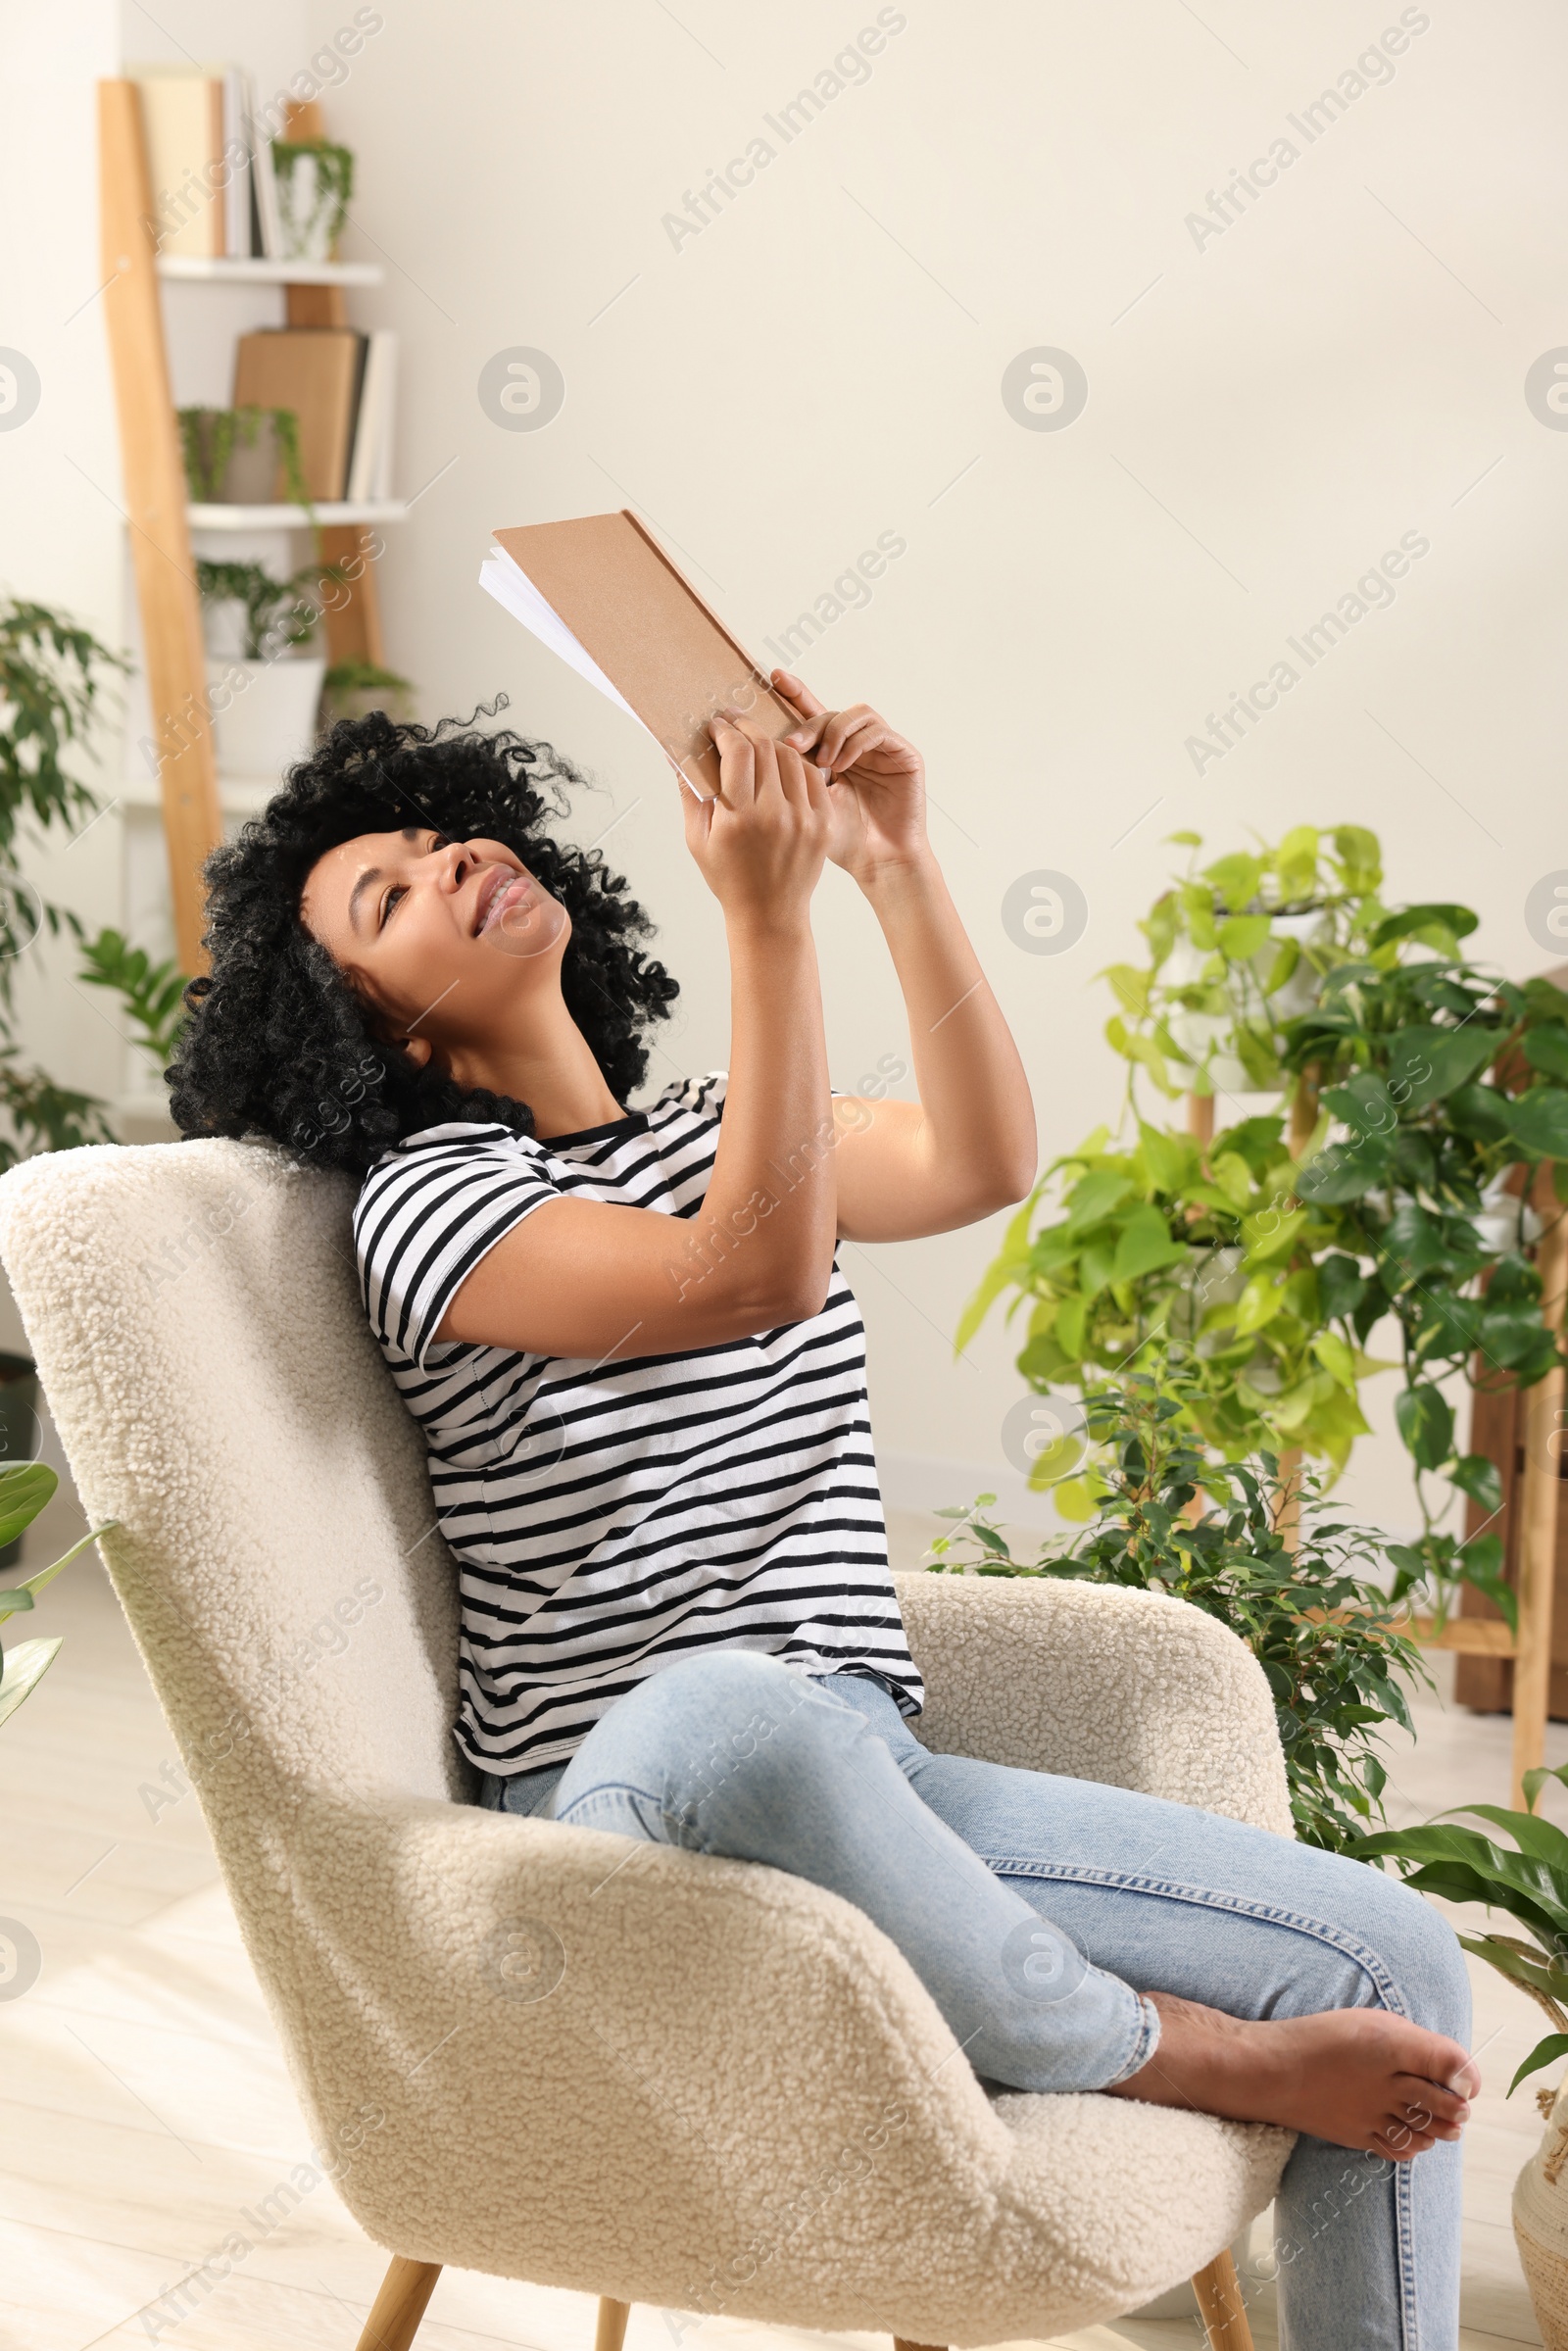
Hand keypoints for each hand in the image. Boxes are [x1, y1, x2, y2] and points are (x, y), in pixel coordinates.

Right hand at [681, 707, 829, 927]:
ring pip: (790, 756)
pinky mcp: (823, 823)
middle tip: (733, 725)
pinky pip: (811, 776)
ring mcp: (804, 818)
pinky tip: (781, 765)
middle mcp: (775, 815)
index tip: (715, 726)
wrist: (770, 913)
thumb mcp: (698, 838)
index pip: (738, 752)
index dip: (725, 731)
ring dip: (770, 743)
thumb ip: (689, 792)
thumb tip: (675, 752)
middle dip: (745, 729)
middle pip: (764, 747)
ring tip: (756, 744)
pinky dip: (795, 763)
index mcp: (740, 818)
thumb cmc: (729, 878)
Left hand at [771, 669, 928, 885]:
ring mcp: (880, 748)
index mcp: (830, 754)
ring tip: (824, 763)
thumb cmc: (841, 841)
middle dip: (807, 724)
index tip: (772, 677)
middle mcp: (855, 745)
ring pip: (854, 714)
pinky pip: (877, 731)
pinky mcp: (903, 754)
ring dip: (834, 733)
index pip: (809, 716)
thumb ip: (783, 778)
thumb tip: (747, 753)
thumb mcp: (803, 806)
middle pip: (828, 712)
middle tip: (790, 746)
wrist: (878, 863)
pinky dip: (856, 743)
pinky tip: (843, 765)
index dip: (794, 693)